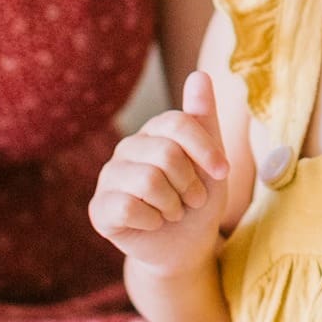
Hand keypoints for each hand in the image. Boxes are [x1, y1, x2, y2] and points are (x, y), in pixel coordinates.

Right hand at [90, 72, 230, 276]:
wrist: (186, 247)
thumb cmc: (198, 200)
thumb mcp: (211, 160)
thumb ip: (204, 119)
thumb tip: (199, 74)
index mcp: (154, 132)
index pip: (177, 123)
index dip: (205, 149)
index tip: (223, 171)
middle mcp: (127, 149)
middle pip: (166, 154)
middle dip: (190, 184)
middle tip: (191, 200)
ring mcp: (109, 178)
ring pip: (148, 181)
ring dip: (173, 205)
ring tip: (173, 211)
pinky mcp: (99, 208)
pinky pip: (128, 207)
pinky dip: (152, 221)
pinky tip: (153, 224)